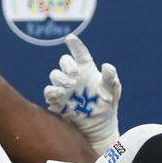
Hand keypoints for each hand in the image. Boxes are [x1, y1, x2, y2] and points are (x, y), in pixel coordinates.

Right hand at [42, 34, 121, 153]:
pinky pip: (49, 92)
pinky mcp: (57, 100)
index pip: (79, 53)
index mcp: (87, 68)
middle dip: (67, 64)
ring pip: (54, 75)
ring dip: (60, 79)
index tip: (70, 38)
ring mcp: (64, 87)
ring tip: (69, 88)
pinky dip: (52, 93)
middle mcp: (74, 75)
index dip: (74, 44)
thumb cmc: (106, 102)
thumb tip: (106, 66)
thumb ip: (111, 77)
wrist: (99, 124)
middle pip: (63, 61)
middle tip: (75, 74)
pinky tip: (60, 96)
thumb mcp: (113, 89)